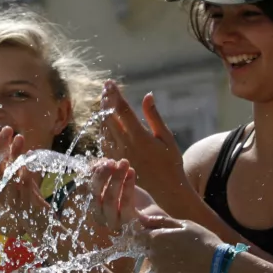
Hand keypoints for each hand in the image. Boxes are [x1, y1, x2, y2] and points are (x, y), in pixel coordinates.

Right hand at [0, 125, 52, 236]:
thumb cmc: (29, 200)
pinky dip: (24, 170)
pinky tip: (29, 157)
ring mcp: (11, 199)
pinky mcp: (24, 204)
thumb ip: (16, 163)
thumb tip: (16, 144)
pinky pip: (23, 184)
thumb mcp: (21, 179)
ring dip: (14, 154)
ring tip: (20, 137)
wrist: (40, 224)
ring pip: (9, 172)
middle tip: (6, 129)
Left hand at [90, 158, 223, 272]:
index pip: (140, 236)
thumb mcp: (185, 225)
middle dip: (159, 248)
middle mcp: (153, 257)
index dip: (150, 234)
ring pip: (158, 265)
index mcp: (156, 239)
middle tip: (180, 248)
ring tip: (186, 260)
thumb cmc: (204, 241)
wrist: (220, 268)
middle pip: (150, 251)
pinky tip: (188, 272)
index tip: (163, 235)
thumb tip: (142, 217)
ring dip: (166, 262)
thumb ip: (161, 221)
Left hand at [100, 81, 189, 206]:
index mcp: (139, 137)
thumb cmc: (170, 163)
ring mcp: (117, 155)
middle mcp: (125, 145)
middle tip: (105, 88)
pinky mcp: (114, 162)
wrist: (165, 190)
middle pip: (108, 118)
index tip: (110, 82)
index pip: (121, 110)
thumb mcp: (166, 138)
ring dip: (102, 114)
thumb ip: (154, 116)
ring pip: (103, 129)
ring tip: (104, 100)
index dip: (114, 94)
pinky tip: (105, 121)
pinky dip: (103, 128)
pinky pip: (104, 142)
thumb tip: (147, 95)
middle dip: (105, 101)